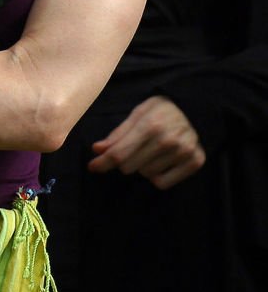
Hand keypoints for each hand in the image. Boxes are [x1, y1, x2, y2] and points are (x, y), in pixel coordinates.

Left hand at [87, 95, 205, 188]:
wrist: (199, 108)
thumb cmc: (163, 110)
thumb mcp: (139, 112)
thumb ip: (118, 133)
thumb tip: (97, 149)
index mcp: (150, 125)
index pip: (119, 153)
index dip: (102, 162)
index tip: (92, 167)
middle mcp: (167, 141)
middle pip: (129, 167)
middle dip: (123, 161)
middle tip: (130, 150)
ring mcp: (182, 153)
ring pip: (145, 175)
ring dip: (142, 166)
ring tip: (151, 150)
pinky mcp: (194, 163)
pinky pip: (162, 183)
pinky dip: (156, 176)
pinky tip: (161, 161)